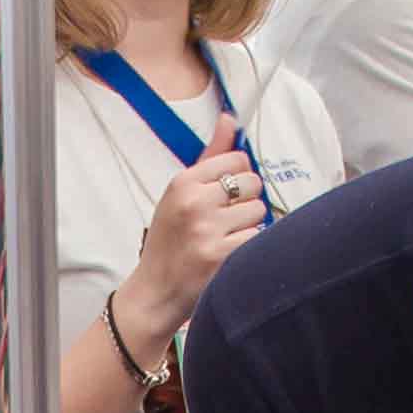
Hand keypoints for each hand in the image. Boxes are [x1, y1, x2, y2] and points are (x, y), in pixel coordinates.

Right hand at [114, 115, 267, 364]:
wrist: (154, 293)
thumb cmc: (169, 241)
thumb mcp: (179, 194)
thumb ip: (210, 157)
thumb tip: (231, 120)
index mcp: (183, 182)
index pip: (238, 160)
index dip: (237, 177)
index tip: (224, 195)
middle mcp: (195, 203)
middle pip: (253, 183)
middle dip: (245, 202)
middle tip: (224, 220)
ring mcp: (208, 231)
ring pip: (259, 212)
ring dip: (248, 226)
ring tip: (224, 238)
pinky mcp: (222, 257)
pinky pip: (258, 238)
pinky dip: (249, 247)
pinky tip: (229, 255)